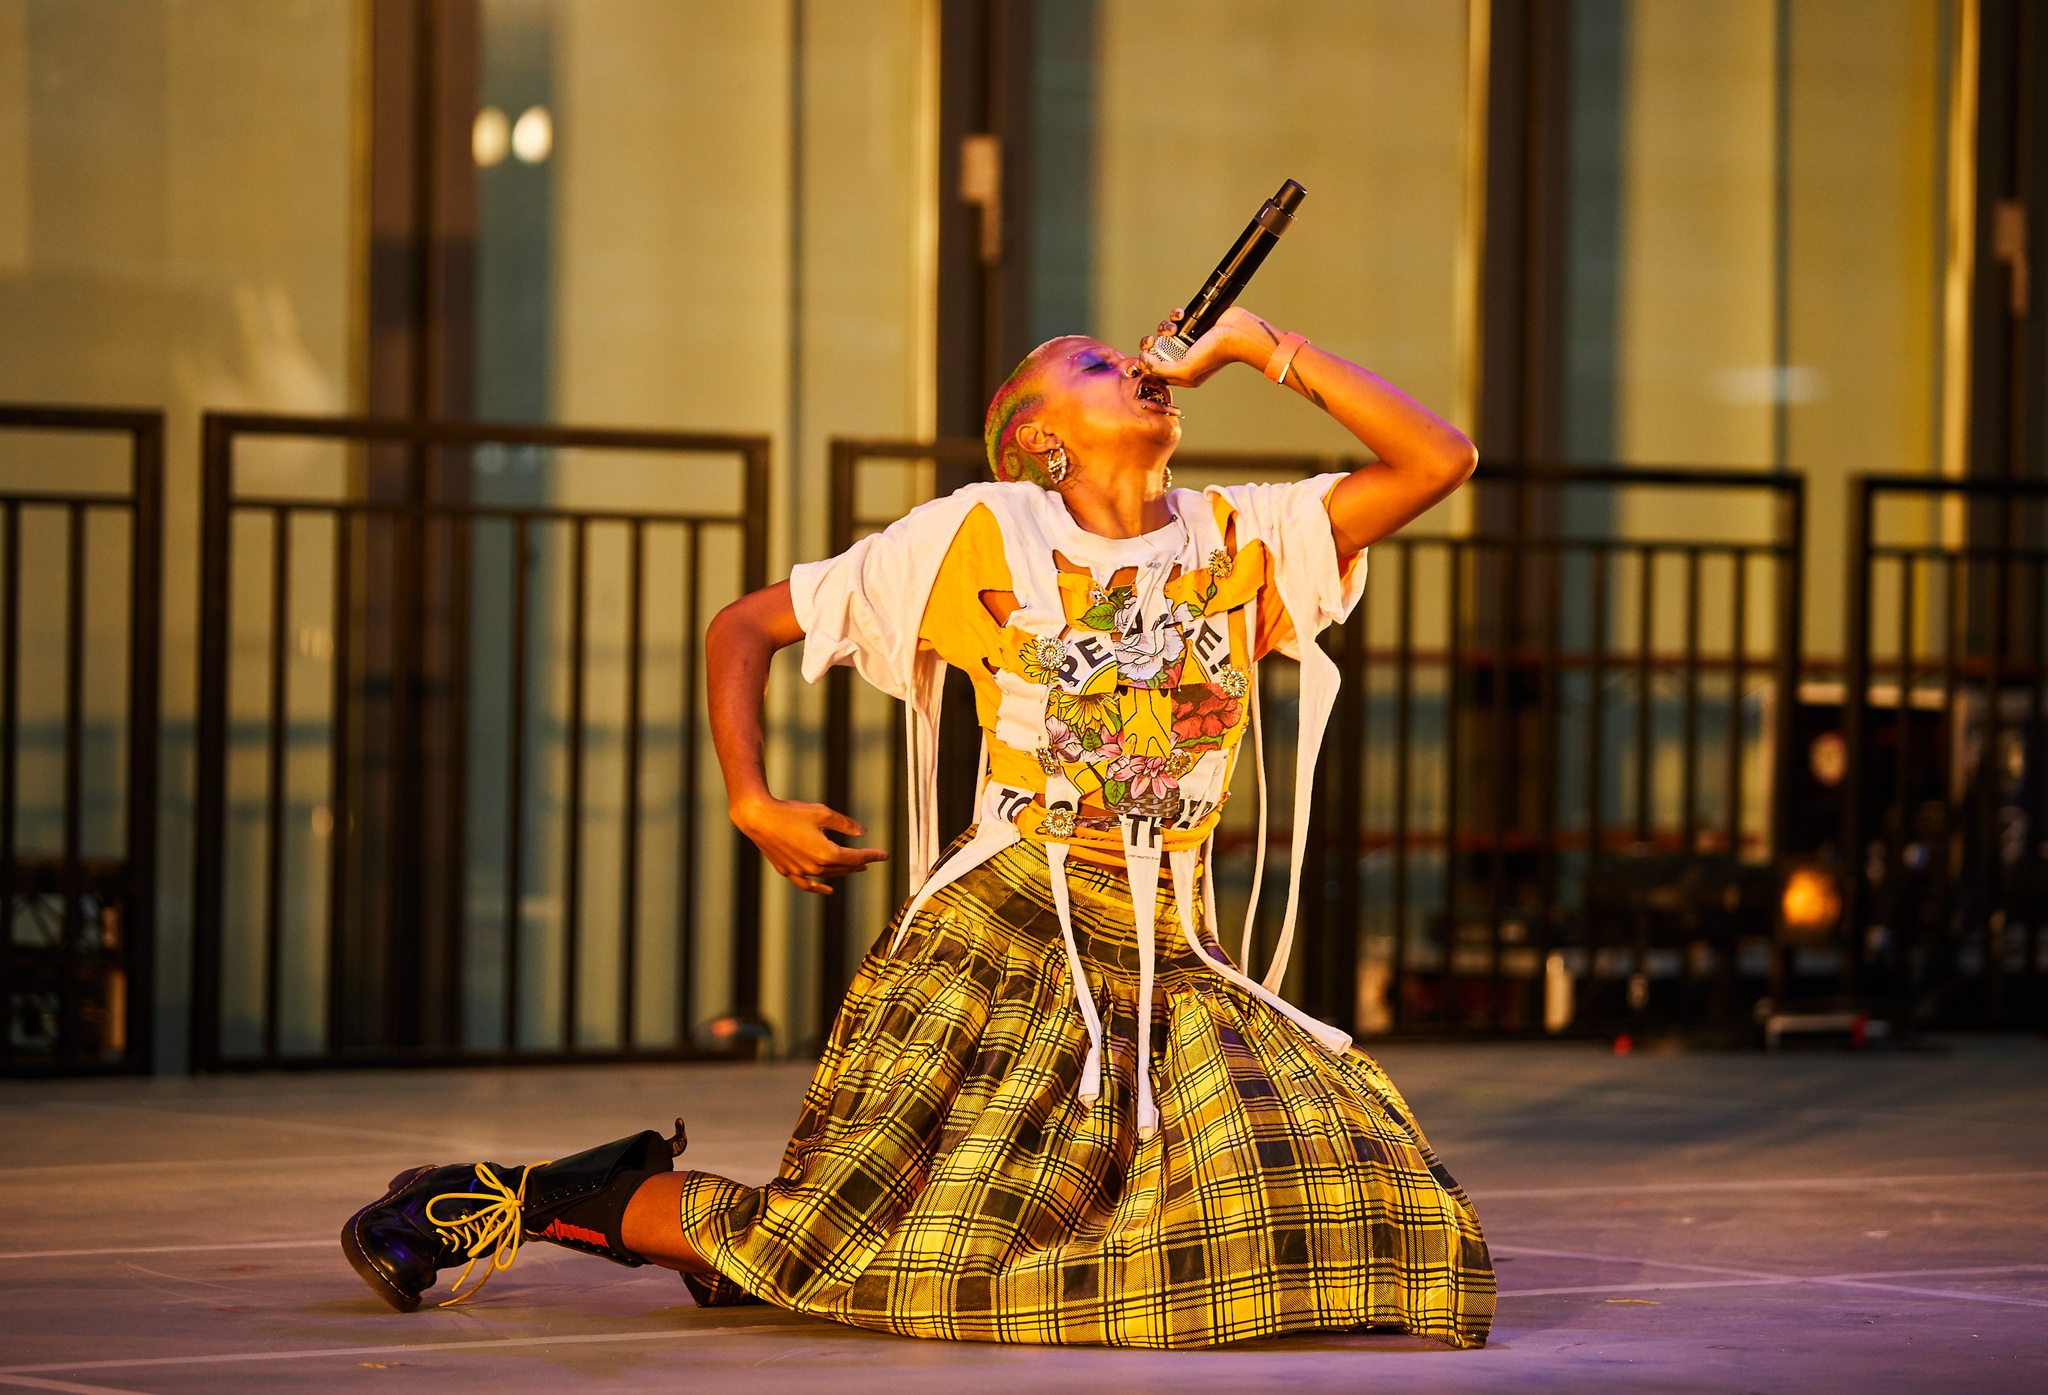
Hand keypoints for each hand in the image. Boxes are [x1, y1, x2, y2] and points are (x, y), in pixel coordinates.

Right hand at [730, 795, 886, 894]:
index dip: (872, 855)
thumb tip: (862, 833)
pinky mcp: (788, 871)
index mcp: (826, 853)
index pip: (856, 858)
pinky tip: (828, 889)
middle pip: (844, 868)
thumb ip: (845, 824)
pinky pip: (807, 885)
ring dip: (843, 872)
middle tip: (870, 859)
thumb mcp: (823, 813)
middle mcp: (815, 867)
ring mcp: (800, 871)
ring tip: (854, 867)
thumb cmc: (790, 813)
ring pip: (828, 876)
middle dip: (859, 863)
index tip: (884, 855)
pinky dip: (819, 888)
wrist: (758, 818)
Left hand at [1137, 306, 1279, 386]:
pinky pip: (1175, 318)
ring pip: (1163, 333)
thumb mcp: (1186, 369)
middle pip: (1155, 351)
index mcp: (1182, 375)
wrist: (1237, 331)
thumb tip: (1144, 360)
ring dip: (1164, 327)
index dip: (1145, 363)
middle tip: (1152, 340)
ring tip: (1174, 327)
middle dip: (1150, 344)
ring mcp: (1187, 340)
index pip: (1154, 371)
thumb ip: (1162, 369)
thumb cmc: (1217, 353)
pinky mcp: (1191, 324)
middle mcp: (1183, 358)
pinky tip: (1181, 315)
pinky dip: (1175, 315)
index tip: (1143, 354)